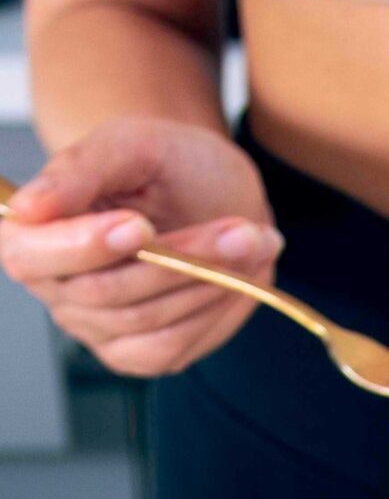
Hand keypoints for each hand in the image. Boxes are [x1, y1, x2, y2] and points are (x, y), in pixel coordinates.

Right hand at [0, 116, 282, 375]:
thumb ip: (79, 169)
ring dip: (207, 280)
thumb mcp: (131, 145)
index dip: (85, 246)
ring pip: (144, 319)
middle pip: (102, 292)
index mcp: (32, 230)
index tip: (139, 226)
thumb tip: (26, 208)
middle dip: (176, 260)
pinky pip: (169, 346)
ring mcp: (94, 327)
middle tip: (238, 229)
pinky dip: (209, 311)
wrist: (217, 196)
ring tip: (252, 239)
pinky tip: (235, 277)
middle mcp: (55, 286)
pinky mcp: (137, 354)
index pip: (32, 255)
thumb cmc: (168, 166)